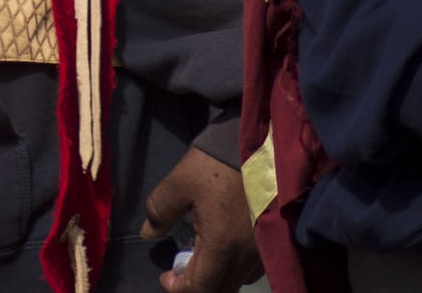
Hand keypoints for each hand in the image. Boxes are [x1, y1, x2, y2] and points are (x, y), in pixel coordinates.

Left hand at [139, 146, 253, 292]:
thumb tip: (148, 232)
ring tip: (203, 258)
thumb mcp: (180, 182)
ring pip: (239, 280)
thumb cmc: (218, 164)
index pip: (200, 288)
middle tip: (181, 270)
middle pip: (221, 290)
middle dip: (199, 287)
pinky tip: (225, 246)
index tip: (166, 276)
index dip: (178, 288)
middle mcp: (246, 256)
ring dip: (219, 277)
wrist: (260, 143)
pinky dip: (235, 266)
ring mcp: (262, 249)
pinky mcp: (272, 237)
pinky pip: (253, 266)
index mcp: (221, 246)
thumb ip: (160, 210)